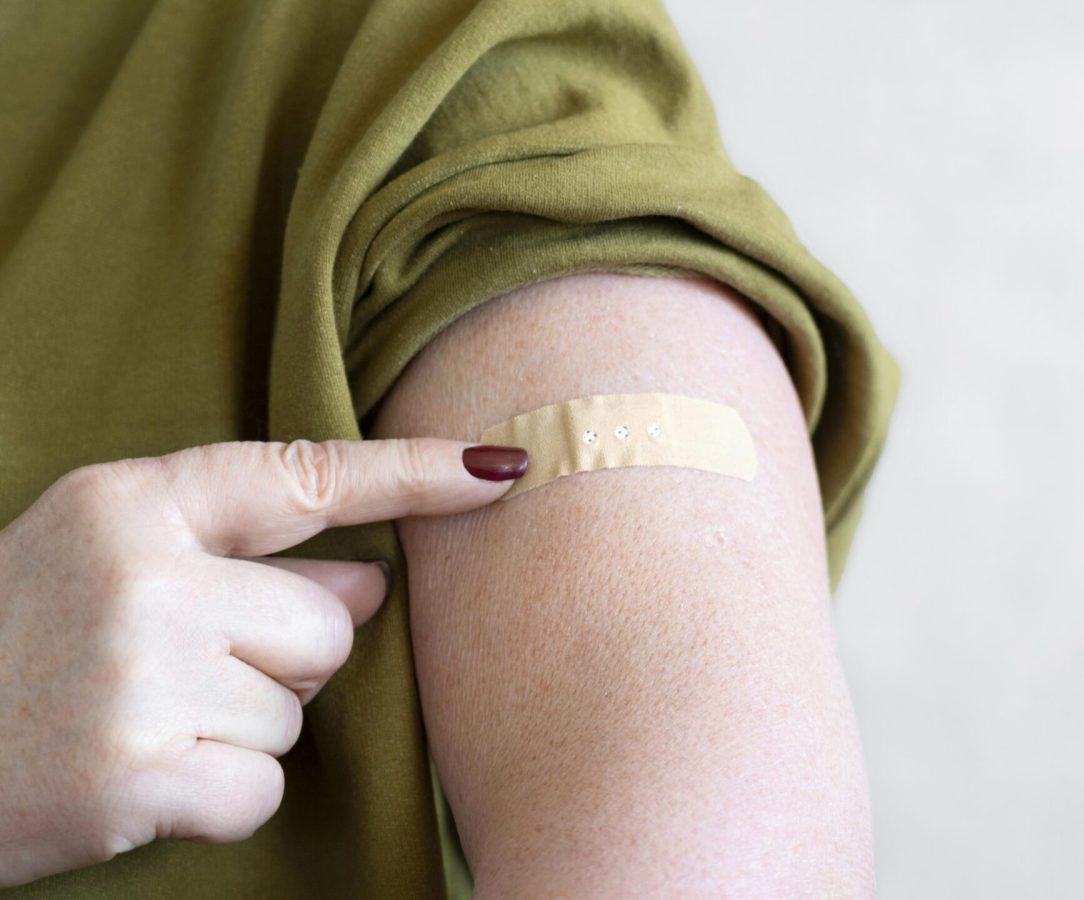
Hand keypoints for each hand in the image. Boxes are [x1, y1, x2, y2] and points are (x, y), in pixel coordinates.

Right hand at [0, 438, 524, 887]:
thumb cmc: (16, 644)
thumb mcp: (109, 561)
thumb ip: (240, 557)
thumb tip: (372, 582)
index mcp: (132, 503)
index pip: (306, 477)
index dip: (415, 472)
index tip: (505, 468)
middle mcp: (141, 575)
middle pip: (329, 622)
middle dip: (281, 659)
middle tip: (178, 673)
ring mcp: (140, 675)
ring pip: (300, 710)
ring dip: (244, 730)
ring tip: (147, 723)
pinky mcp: (138, 775)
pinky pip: (263, 788)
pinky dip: (220, 799)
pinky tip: (143, 781)